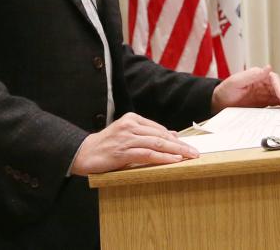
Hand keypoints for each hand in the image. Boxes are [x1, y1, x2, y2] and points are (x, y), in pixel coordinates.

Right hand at [69, 112, 198, 175]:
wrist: (84, 153)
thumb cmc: (108, 146)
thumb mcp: (129, 136)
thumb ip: (148, 135)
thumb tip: (173, 136)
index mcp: (132, 119)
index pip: (159, 129)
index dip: (176, 138)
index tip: (190, 146)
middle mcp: (130, 125)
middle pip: (161, 135)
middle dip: (181, 145)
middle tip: (195, 152)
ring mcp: (126, 137)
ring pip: (156, 144)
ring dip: (176, 151)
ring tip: (189, 157)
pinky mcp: (122, 151)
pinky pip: (147, 154)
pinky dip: (162, 158)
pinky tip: (173, 160)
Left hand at [211, 65, 279, 113]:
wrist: (218, 104)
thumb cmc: (225, 91)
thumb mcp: (236, 81)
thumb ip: (252, 75)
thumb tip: (268, 67)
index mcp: (258, 76)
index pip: (273, 80)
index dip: (279, 88)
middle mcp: (263, 84)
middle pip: (279, 88)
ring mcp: (263, 94)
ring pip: (279, 96)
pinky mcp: (263, 104)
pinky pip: (275, 104)